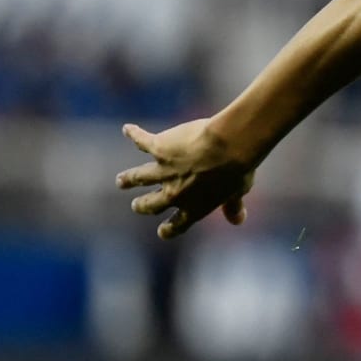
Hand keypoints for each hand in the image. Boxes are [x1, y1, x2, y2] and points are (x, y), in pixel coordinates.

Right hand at [116, 120, 255, 239]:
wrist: (229, 146)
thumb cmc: (238, 169)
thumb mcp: (238, 191)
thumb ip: (233, 206)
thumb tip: (238, 220)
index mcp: (194, 208)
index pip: (177, 225)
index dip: (168, 229)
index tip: (162, 231)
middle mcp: (174, 193)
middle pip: (151, 204)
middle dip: (142, 205)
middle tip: (136, 205)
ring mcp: (164, 171)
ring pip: (139, 178)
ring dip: (128, 179)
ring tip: (121, 180)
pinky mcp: (159, 148)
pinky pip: (142, 142)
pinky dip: (134, 134)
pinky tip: (128, 129)